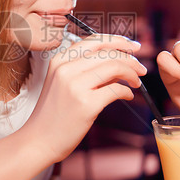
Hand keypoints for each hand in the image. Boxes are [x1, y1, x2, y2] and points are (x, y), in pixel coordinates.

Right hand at [25, 34, 145, 161]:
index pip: (95, 40)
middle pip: (108, 52)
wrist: (39, 140)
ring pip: (115, 67)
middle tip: (141, 68)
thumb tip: (118, 60)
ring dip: (131, 74)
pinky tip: (128, 96)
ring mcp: (76, 86)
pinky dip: (127, 92)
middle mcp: (66, 68)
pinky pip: (116, 90)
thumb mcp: (62, 82)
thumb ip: (85, 68)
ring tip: (136, 82)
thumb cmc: (53, 113)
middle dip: (130, 58)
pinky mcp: (86, 104)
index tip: (133, 47)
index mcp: (60, 59)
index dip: (118, 41)